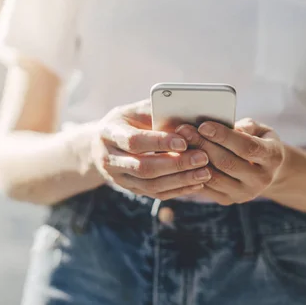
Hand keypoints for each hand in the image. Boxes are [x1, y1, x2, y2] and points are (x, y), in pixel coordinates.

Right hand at [91, 100, 211, 199]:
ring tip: (205, 173)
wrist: (100, 146)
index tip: (184, 142)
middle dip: (175, 164)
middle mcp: (109, 159)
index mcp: (109, 133)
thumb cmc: (126, 122)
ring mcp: (119, 178)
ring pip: (150, 185)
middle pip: (143, 167)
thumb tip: (185, 117)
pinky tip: (196, 183)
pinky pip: (155, 193)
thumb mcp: (134, 110)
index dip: (159, 143)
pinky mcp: (130, 189)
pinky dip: (177, 190)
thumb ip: (155, 111)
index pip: (134, 141)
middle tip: (202, 158)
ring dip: (180, 180)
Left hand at [175, 119, 285, 204]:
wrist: (264, 170)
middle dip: (203, 145)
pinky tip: (182, 159)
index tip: (203, 125)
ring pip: (214, 177)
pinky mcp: (229, 200)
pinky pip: (206, 187)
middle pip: (227, 162)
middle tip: (184, 130)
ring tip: (180, 143)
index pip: (246, 147)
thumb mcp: (259, 129)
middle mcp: (262, 179)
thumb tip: (226, 126)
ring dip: (194, 160)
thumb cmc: (258, 141)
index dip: (223, 136)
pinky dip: (192, 173)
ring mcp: (245, 193)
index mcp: (273, 157)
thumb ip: (246, 126)